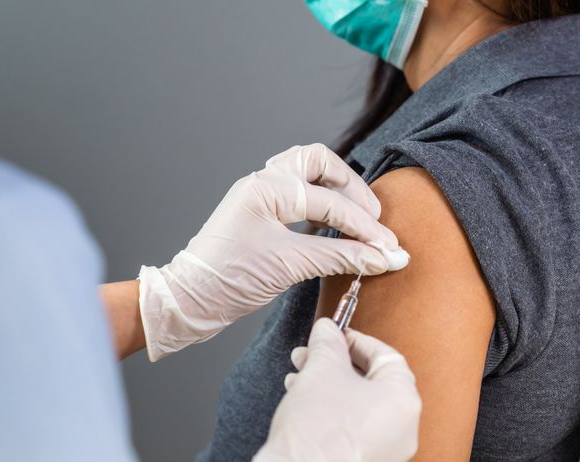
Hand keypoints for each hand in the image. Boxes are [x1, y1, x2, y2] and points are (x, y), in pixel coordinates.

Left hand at [138, 144, 408, 360]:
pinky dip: (322, 206)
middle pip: (319, 163)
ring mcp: (260, 195)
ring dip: (337, 191)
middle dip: (351, 187)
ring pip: (308, 173)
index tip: (389, 248)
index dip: (364, 227)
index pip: (330, 202)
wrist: (190, 299)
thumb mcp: (289, 265)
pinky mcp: (261, 213)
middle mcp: (263, 182)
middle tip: (373, 219)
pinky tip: (334, 227)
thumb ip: (341, 257)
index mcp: (266, 188)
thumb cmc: (228, 279)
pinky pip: (299, 195)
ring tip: (359, 219)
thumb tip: (383, 257)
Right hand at [254, 318, 420, 461]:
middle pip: (371, 380)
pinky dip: (331, 409)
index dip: (356, 340)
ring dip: (328, 384)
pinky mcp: (364, 461)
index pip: (387, 356)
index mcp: (403, 403)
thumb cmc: (316, 430)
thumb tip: (328, 329)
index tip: (334, 333)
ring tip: (298, 376)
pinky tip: (303, 400)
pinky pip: (352, 427)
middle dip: (335, 362)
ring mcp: (385, 451)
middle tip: (310, 353)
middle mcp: (402, 430)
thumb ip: (328, 342)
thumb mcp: (321, 369)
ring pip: (359, 404)